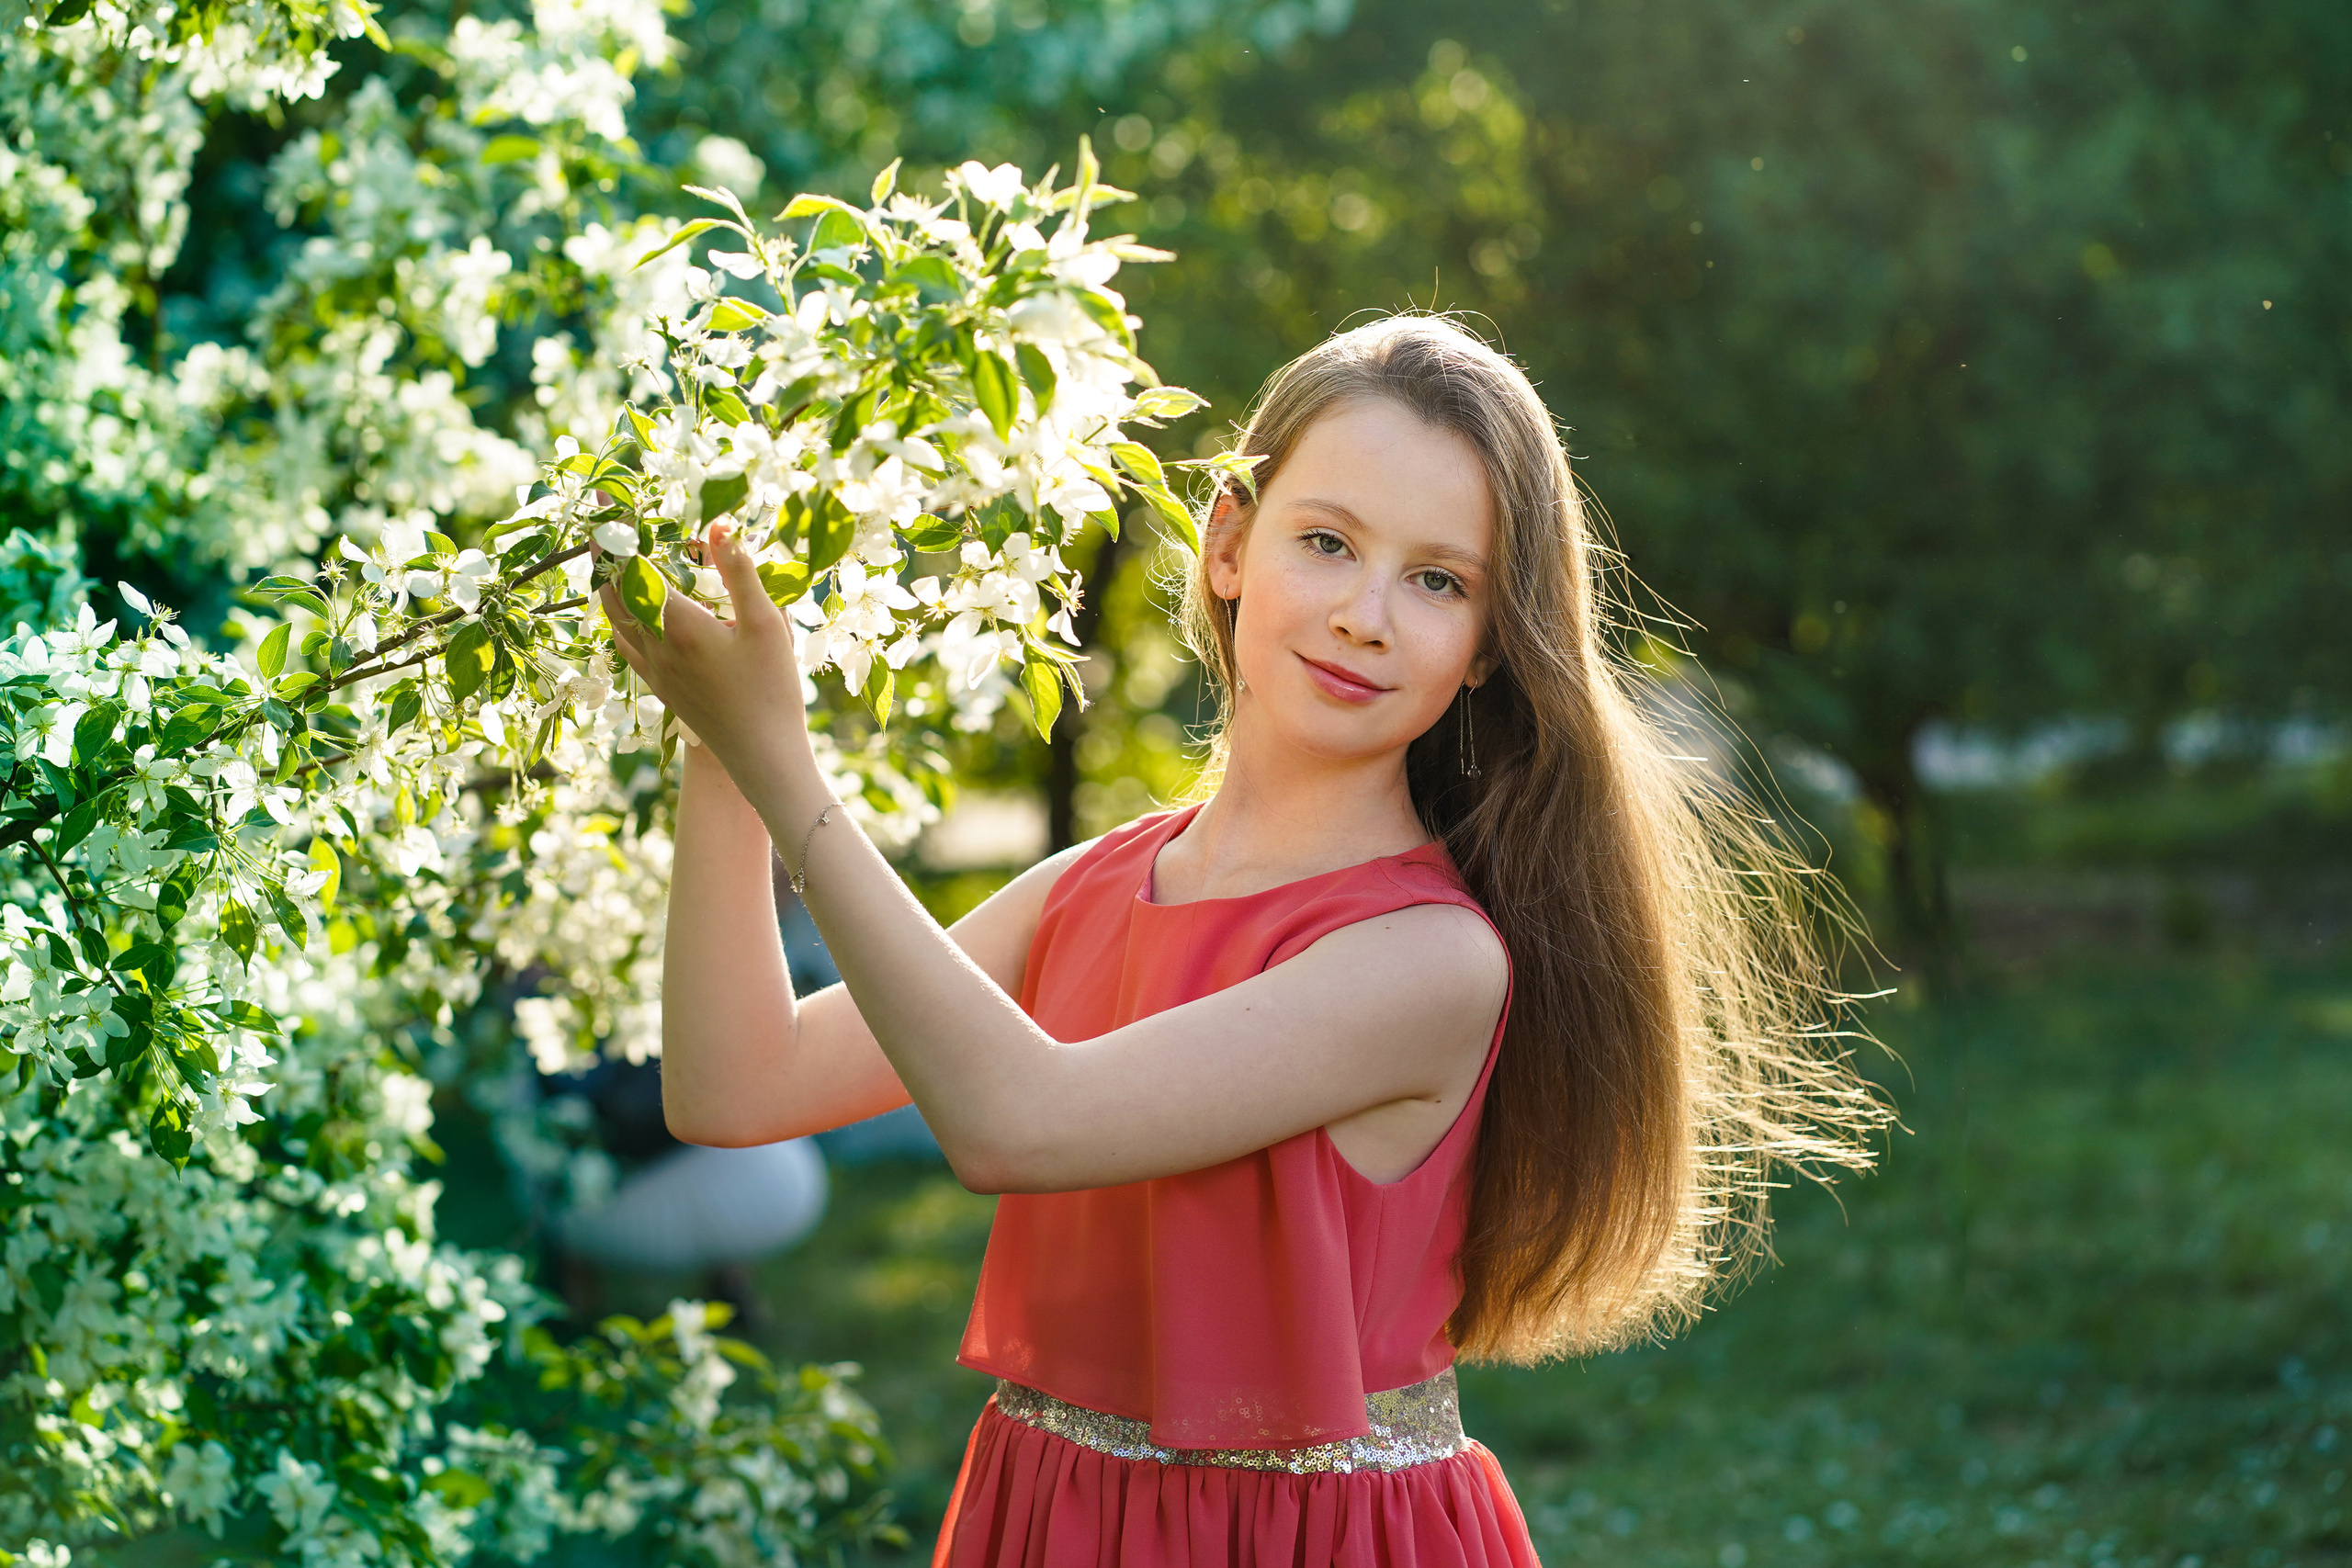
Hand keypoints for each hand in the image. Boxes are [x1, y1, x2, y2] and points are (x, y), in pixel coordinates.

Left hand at [600, 524, 812, 795]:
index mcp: (677, 623)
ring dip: (606, 583)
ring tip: (607, 559)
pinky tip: (626, 614)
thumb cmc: (770, 689)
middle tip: (599, 518)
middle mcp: (654, 645)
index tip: (601, 496)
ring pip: (613, 617)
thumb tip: (716, 526)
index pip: (632, 564)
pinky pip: (625, 642)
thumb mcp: (763, 624)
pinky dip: (618, 615)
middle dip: (603, 550)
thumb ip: (739, 572)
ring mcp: (652, 669)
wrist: (761, 755)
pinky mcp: (659, 686)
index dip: (613, 529)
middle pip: (611, 588)